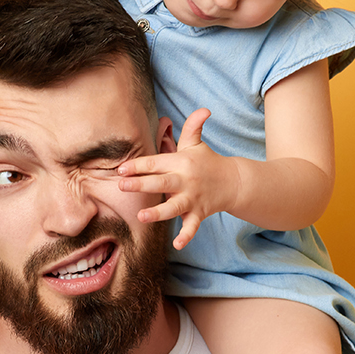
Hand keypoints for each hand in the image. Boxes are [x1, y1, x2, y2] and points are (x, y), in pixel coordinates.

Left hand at [115, 108, 235, 247]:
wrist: (234, 182)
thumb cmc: (208, 162)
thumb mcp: (197, 144)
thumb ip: (193, 126)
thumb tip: (204, 109)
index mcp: (181, 163)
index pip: (156, 163)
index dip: (138, 165)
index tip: (120, 169)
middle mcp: (185, 181)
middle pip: (161, 182)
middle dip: (141, 184)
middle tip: (122, 186)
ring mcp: (192, 198)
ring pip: (173, 207)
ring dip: (158, 212)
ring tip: (141, 216)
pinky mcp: (199, 213)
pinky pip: (192, 227)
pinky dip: (186, 236)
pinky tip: (177, 244)